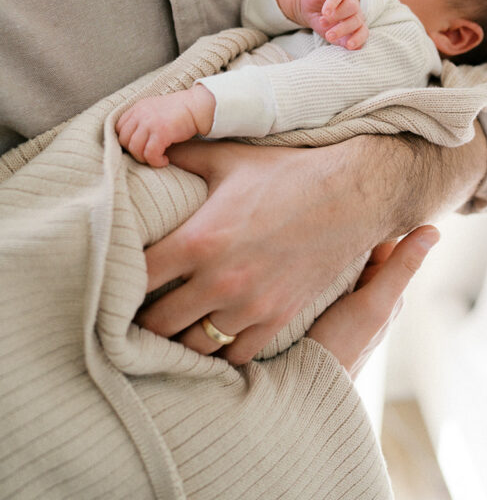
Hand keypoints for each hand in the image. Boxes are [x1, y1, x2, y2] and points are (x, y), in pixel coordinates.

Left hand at [116, 85, 214, 165]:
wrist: (199, 106)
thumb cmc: (181, 112)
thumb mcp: (156, 110)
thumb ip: (142, 120)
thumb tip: (131, 142)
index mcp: (138, 108)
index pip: (119, 128)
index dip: (126, 141)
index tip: (139, 147)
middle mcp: (141, 113)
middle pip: (124, 140)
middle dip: (134, 152)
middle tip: (148, 155)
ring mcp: (150, 122)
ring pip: (135, 148)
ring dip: (144, 158)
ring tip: (157, 159)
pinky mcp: (162, 131)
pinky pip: (150, 153)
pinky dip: (156, 161)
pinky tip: (165, 161)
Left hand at [136, 138, 384, 364]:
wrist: (351, 194)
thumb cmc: (289, 172)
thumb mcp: (231, 158)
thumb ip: (185, 156)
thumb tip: (148, 148)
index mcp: (200, 239)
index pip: (137, 279)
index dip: (120, 282)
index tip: (119, 281)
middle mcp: (220, 279)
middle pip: (157, 324)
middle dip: (144, 318)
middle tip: (139, 311)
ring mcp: (250, 305)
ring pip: (194, 347)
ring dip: (180, 338)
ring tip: (176, 327)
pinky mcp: (278, 318)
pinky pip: (235, 355)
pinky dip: (223, 349)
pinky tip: (217, 333)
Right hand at [299, 0, 368, 49]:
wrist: (307, 7)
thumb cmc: (322, 23)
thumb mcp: (330, 35)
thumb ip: (340, 41)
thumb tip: (349, 47)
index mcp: (356, 24)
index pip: (363, 32)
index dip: (358, 39)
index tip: (349, 45)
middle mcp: (355, 11)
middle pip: (356, 20)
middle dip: (343, 29)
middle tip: (329, 35)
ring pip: (351, 6)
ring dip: (337, 16)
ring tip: (323, 22)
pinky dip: (332, 4)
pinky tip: (325, 12)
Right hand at [308, 226, 438, 378]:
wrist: (301, 385)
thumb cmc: (342, 346)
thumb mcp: (374, 303)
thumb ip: (401, 267)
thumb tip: (434, 230)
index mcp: (389, 288)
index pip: (386, 239)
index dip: (373, 221)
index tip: (356, 204)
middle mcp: (370, 290)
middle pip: (363, 247)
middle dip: (351, 232)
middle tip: (331, 215)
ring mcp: (344, 296)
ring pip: (342, 258)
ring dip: (331, 246)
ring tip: (316, 231)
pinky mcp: (321, 302)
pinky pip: (323, 272)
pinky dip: (317, 262)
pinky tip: (304, 254)